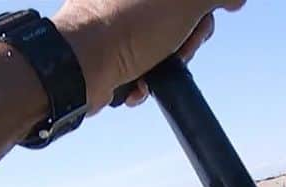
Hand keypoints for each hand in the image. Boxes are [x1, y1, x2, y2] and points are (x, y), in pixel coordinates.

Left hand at [53, 0, 245, 112]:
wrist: (81, 65)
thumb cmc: (128, 26)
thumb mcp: (186, 1)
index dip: (203, 9)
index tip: (204, 23)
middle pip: (178, 16)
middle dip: (185, 39)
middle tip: (179, 48)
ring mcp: (116, 21)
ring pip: (160, 43)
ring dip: (166, 63)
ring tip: (155, 70)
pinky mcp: (108, 50)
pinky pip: (139, 62)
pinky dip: (145, 77)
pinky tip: (138, 80)